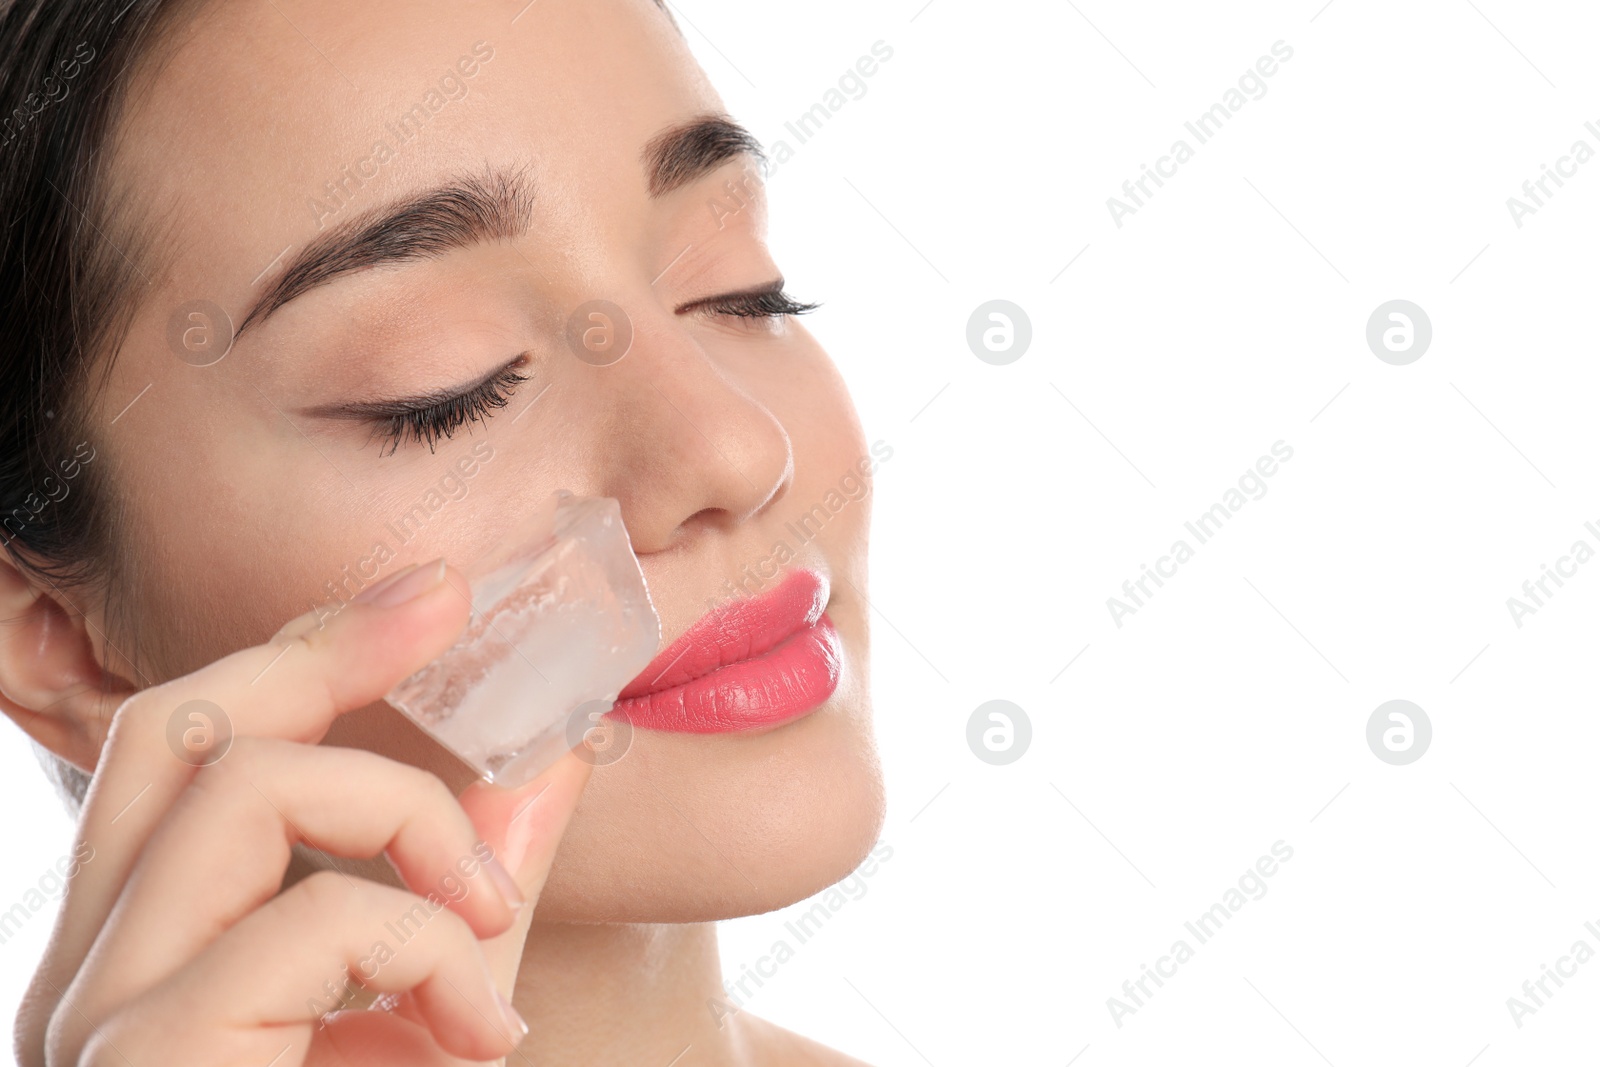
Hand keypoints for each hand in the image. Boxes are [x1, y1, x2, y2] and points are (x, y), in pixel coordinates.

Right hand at [15, 559, 591, 1065]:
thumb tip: (554, 762)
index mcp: (145, 966)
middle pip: (178, 730)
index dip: (302, 651)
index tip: (424, 593)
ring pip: (239, 788)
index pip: (188, 753)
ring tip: (486, 921)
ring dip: (407, 820)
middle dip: (320, 646)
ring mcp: (99, 1035)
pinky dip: (423, 945)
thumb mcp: (439, 1026)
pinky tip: (482, 1035)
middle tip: (446, 608)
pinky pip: (302, 926)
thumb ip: (474, 907)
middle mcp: (90, 987)